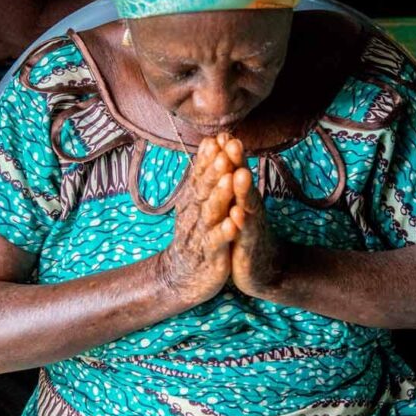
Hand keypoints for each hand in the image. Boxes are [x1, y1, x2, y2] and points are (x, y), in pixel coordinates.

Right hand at [157, 134, 241, 304]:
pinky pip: (216, 242)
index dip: (207, 158)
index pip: (199, 176)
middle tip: (223, 153)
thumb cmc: (195, 235)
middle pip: (203, 190)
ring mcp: (201, 235)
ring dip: (220, 196)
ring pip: (210, 213)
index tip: (216, 138)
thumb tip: (210, 142)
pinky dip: (224, 232)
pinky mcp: (210, 256)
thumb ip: (204, 176)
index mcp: (193, 201)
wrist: (182, 276)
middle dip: (214, 171)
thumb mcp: (197, 204)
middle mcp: (194, 215)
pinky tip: (232, 223)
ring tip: (230, 179)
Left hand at [228, 151, 282, 297]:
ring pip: (247, 205)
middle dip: (237, 163)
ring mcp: (251, 226)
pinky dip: (241, 224)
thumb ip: (234, 182)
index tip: (221, 133)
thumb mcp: (240, 206)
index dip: (229, 154)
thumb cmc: (248, 234)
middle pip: (243, 182)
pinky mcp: (249, 247)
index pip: (235, 171)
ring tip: (239, 174)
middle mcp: (249, 207)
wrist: (265, 269)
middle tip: (232, 142)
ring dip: (243, 190)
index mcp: (243, 197)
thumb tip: (227, 154)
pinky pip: (245, 234)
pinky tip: (237, 215)